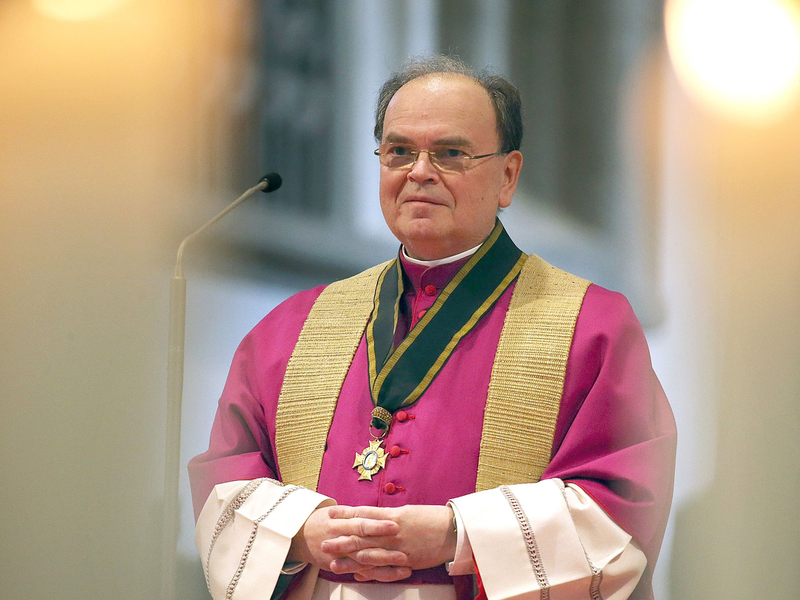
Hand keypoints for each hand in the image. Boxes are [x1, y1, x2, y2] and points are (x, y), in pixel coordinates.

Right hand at [288, 505, 411, 581]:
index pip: (361, 521)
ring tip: (404, 564)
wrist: (299, 535)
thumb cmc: (325, 519)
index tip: (395, 524)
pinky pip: (359, 571)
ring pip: (363, 560)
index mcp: (341, 520)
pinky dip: (375, 574)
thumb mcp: (338, 512)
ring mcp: (339, 554)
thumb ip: (359, 513)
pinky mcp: (338, 565)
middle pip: (363, 542)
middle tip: (403, 548)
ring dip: (385, 563)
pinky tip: (392, 574)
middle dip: (384, 545)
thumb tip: (386, 512)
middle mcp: (339, 537)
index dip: (377, 523)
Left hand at [322, 505, 456, 580]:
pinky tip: (357, 574)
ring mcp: (399, 547)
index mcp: (393, 515)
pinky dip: (370, 571)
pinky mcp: (407, 560)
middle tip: (323, 542)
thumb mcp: (409, 511)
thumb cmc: (432, 518)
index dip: (346, 514)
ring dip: (350, 558)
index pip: (364, 513)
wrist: (454, 530)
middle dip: (341, 539)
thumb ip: (390, 516)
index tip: (330, 513)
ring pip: (370, 553)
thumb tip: (373, 516)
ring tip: (333, 561)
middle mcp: (393, 530)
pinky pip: (385, 567)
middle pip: (362, 535)